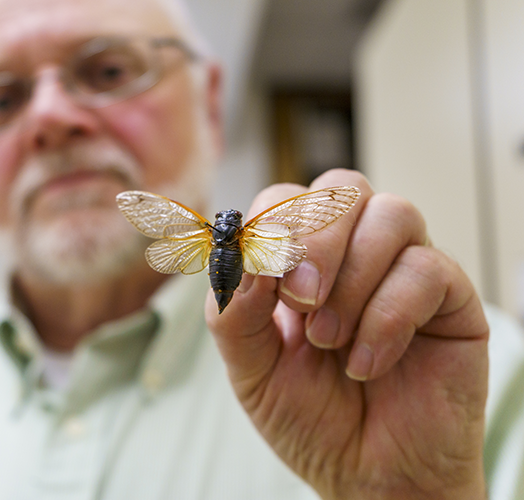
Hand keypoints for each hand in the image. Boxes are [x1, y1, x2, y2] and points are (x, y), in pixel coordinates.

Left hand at [206, 169, 488, 499]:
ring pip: (391, 213)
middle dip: (314, 241)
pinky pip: (427, 268)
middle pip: (340, 188)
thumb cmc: (309, 416)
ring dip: (352, 279)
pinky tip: (367, 365)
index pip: (284, 198)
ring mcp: (402, 270)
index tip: (262, 278)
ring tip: (331, 341)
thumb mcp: (251, 369)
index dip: (270, 224)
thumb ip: (234, 312)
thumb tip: (240, 256)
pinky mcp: (449, 298)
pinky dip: (388, 317)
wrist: (366, 475)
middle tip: (301, 303)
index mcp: (299, 260)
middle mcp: (353, 253)